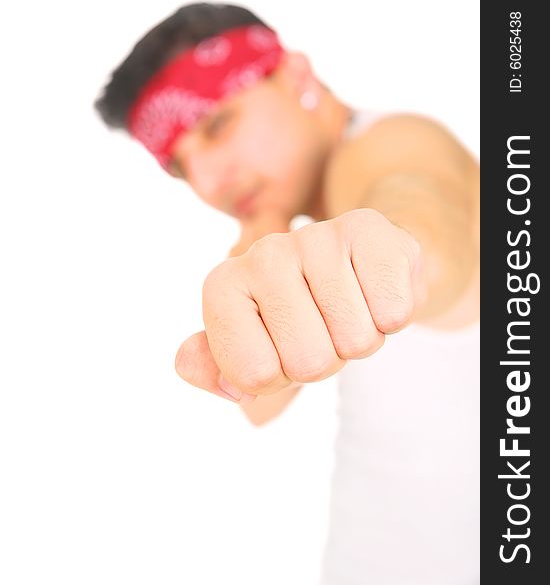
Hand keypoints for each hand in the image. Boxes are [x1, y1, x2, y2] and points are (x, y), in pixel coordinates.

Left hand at [175, 208, 425, 401]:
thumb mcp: (254, 348)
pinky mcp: (367, 229)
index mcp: (223, 286)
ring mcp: (314, 237)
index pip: (253, 375)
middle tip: (323, 329)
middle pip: (308, 362)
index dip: (277, 376)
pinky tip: (373, 291)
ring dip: (359, 339)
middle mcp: (262, 254)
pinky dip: (391, 317)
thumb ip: (215, 367)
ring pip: (355, 340)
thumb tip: (198, 370)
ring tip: (349, 309)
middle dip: (326, 361)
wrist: (353, 266)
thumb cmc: (300, 315)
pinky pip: (393, 313)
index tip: (280, 348)